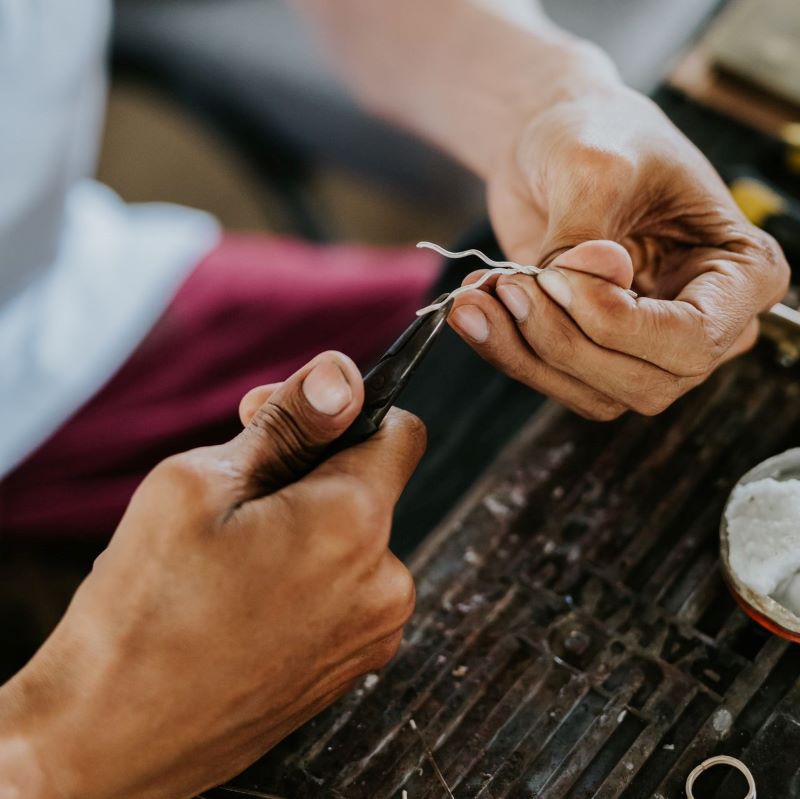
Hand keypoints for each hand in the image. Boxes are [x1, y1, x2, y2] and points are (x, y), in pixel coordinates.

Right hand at [0, 352, 425, 798]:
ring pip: (357, 540)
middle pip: (371, 486)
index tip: (295, 421)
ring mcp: (373, 633)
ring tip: (235, 556)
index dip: (348, 413)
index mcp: (353, 524)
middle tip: (240, 483)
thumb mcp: (199, 483)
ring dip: (309, 526)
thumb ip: (289, 423)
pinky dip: (310, 575)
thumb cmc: (142, 606)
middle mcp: (385, 583)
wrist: (110, 740)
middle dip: (315, 470)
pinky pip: (348, 591)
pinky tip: (248, 596)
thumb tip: (344, 374)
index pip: (400, 430)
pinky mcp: (353, 667)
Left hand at [449, 87, 789, 419]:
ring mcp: (644, 343)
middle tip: (510, 287)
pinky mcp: (591, 348)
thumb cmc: (594, 133)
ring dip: (525, 353)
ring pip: (594, 395)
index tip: (560, 277)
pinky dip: (506, 350)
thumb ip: (584, 232)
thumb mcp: (595, 164)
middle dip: (564, 343)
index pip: (693, 339)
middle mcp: (697, 320)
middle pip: (644, 384)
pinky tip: (475, 306)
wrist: (548, 139)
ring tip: (475, 299)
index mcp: (737, 272)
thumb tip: (573, 283)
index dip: (621, 325)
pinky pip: (553, 379)